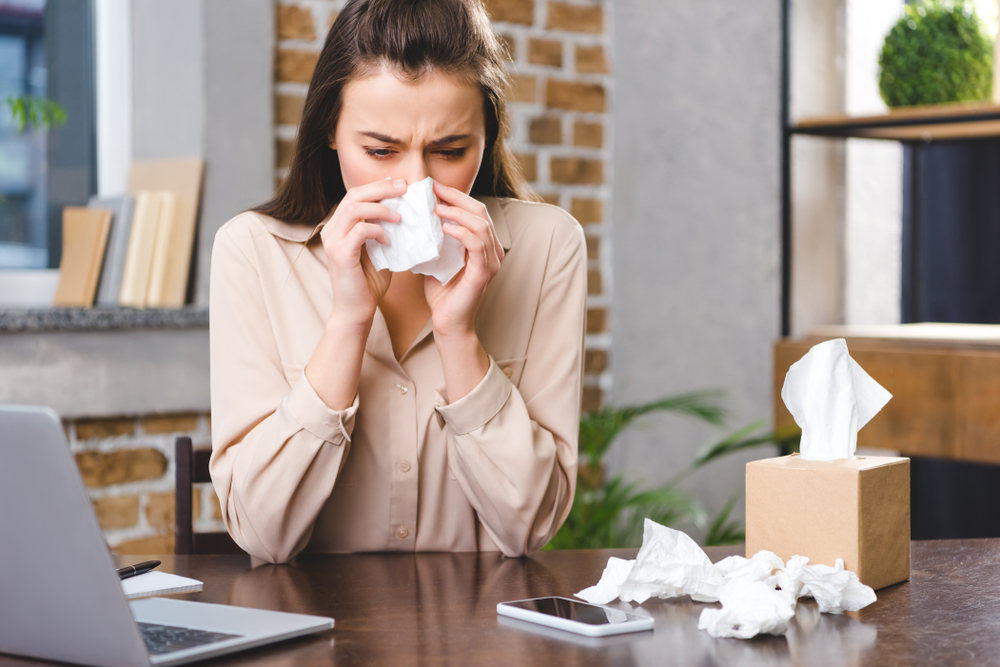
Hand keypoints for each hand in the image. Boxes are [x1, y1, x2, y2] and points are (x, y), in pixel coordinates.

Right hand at [319, 179, 403, 326]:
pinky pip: (360, 230)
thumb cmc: (368, 283)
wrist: (356, 311)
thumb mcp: (378, 251)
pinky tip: (389, 239)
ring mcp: (333, 241)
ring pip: (354, 208)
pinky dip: (378, 230)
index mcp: (339, 226)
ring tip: (400, 215)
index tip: (399, 184)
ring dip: (380, 208)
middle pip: (354, 195)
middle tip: (404, 187)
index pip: (355, 195)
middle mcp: (331, 230)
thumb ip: (384, 232)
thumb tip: (405, 213)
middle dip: (381, 188)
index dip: (377, 186)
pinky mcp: (340, 254)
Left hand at [425, 181, 503, 336]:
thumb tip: (416, 215)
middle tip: (434, 189)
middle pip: (480, 212)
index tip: (433, 187)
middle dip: (456, 197)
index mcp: (484, 245)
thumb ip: (435, 238)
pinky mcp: (484, 273)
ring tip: (436, 207)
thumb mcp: (437, 258)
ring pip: (481, 225)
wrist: (448, 323)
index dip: (456, 196)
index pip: (474, 211)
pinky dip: (461, 232)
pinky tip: (444, 226)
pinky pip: (476, 244)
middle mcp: (493, 251)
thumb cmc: (442, 293)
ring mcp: (491, 262)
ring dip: (458, 212)